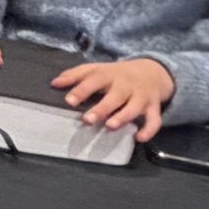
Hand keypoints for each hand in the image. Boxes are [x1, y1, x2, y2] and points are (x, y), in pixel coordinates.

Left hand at [53, 56, 174, 139]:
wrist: (152, 72)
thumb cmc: (116, 75)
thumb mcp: (96, 70)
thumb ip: (75, 75)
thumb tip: (54, 83)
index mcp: (110, 75)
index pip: (95, 80)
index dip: (82, 90)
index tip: (69, 101)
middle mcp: (126, 86)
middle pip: (115, 96)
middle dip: (102, 108)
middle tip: (87, 120)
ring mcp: (141, 97)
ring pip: (134, 107)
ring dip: (123, 117)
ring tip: (110, 126)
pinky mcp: (153, 108)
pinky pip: (154, 120)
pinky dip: (149, 130)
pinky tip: (138, 138)